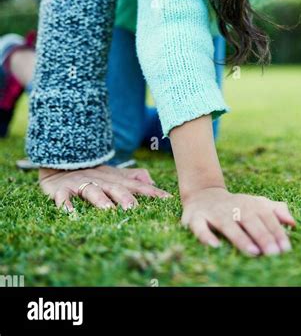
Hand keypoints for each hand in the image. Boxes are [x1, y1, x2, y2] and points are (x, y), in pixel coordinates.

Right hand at [39, 164, 172, 211]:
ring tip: (108, 210)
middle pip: (115, 187)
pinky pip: (63, 196)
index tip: (167, 201)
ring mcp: (80, 183)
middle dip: (125, 197)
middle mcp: (100, 180)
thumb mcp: (113, 174)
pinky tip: (69, 212)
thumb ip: (133, 177)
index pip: (136, 185)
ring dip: (100, 200)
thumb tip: (153, 182)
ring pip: (92, 190)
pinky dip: (65, 204)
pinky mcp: (61, 188)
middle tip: (133, 208)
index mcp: (114, 179)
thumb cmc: (91, 173)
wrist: (59, 162)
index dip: (151, 192)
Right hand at [181, 187, 295, 255]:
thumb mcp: (256, 204)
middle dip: (263, 237)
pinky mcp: (195, 218)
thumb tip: (292, 222)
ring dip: (241, 238)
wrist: (203, 194)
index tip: (286, 248)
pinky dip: (206, 236)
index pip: (266, 217)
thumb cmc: (236, 206)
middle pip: (250, 221)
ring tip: (254, 252)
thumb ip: (275, 211)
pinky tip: (215, 247)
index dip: (276, 232)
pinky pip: (200, 227)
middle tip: (274, 253)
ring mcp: (214, 212)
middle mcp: (233, 207)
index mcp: (250, 204)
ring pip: (228, 225)